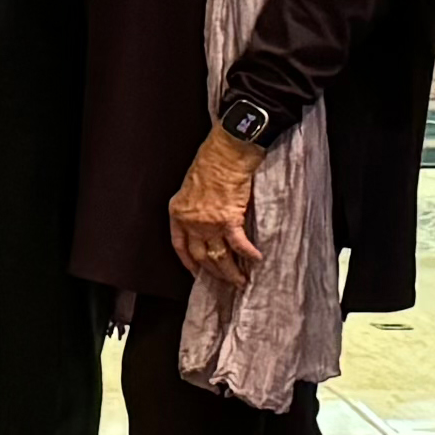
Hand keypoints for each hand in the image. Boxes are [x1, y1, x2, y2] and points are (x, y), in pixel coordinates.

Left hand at [168, 124, 267, 289]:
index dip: (189, 263)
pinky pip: (239, 244)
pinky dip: (248, 254)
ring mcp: (209, 222)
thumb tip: (206, 223)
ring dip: (231, 271)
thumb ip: (195, 208)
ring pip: (219, 256)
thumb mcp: (191, 187)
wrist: (226, 153)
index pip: (180, 246)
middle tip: (226, 282)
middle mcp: (191, 221)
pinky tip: (256, 260)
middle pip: (201, 256)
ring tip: (241, 280)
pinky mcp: (229, 219)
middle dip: (214, 273)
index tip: (197, 274)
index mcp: (178, 213)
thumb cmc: (211, 163)